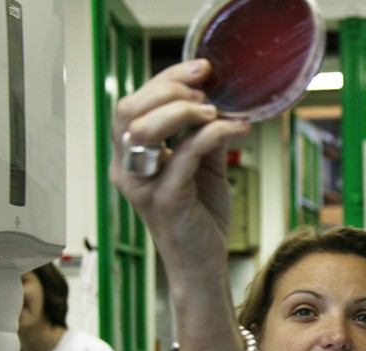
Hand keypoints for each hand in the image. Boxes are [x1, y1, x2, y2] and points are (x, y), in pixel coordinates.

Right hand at [111, 59, 250, 350]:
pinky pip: (185, 154)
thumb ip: (203, 134)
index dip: (165, 79)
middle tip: (209, 88)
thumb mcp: (203, 167)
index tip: (202, 68)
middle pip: (131, 109)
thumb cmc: (200, 217)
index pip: (133, 103)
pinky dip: (215, 134)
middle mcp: (127, 170)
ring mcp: (143, 186)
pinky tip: (238, 129)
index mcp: (130, 157)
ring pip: (148, 128)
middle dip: (172, 88)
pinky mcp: (167, 200)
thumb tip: (220, 100)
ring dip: (186, 110)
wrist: (204, 265)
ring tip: (218, 112)